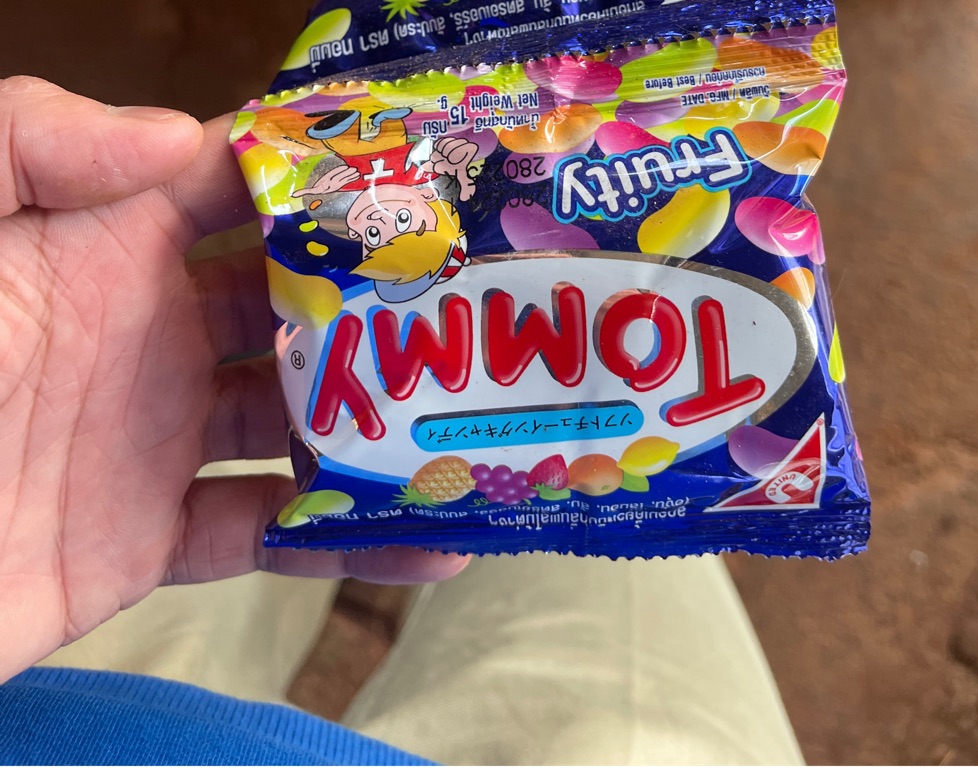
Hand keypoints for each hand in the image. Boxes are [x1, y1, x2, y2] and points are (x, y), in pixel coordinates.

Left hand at [0, 77, 468, 681]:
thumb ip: (30, 142)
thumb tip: (182, 136)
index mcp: (110, 252)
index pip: (241, 193)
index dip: (325, 183)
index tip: (420, 184)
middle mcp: (150, 338)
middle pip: (295, 314)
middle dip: (382, 312)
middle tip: (479, 316)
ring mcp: (157, 441)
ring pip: (298, 428)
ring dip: (381, 431)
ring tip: (472, 431)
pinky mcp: (151, 536)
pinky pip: (268, 536)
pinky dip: (346, 543)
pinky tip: (425, 542)